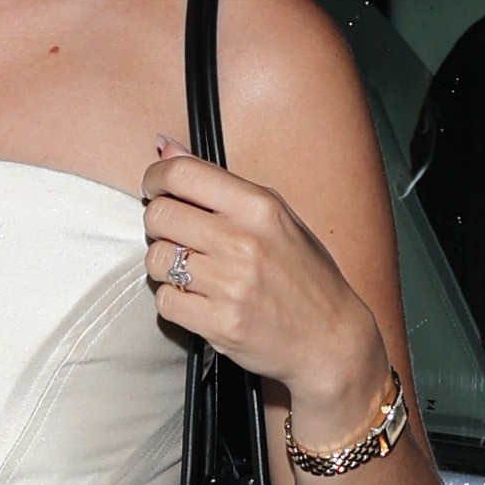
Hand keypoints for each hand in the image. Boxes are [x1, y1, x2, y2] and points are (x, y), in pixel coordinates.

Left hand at [142, 142, 386, 441]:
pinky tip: (197, 299)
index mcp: (259, 207)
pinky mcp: (218, 324)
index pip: (182, 174)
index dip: (155, 178)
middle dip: (157, 223)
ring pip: (156, 260)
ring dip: (164, 265)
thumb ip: (218, 183)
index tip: (154, 188)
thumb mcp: (274, 216)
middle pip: (160, 216)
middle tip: (173, 234)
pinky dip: (174, 300)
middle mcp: (242, 242)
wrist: (330, 338)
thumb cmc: (302, 275)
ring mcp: (229, 285)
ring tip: (190, 270)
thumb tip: (165, 145)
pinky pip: (165, 302)